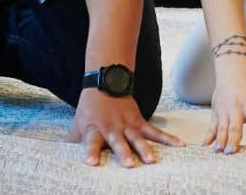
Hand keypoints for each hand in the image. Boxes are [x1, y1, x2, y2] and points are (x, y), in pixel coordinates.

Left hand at [69, 88, 183, 166]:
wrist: (106, 81)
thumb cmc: (90, 108)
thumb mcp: (79, 122)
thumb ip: (75, 140)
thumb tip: (65, 158)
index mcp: (94, 129)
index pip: (90, 142)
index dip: (91, 152)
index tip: (91, 163)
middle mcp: (111, 128)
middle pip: (118, 141)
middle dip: (123, 153)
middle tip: (128, 165)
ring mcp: (127, 125)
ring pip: (137, 138)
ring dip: (144, 149)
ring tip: (151, 161)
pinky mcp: (139, 122)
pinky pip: (154, 132)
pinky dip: (167, 138)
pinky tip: (180, 145)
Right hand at [204, 59, 245, 153]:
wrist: (234, 68)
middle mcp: (237, 106)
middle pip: (235, 126)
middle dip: (233, 140)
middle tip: (232, 152)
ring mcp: (224, 108)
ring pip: (222, 127)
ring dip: (220, 140)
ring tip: (219, 151)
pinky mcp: (215, 109)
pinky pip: (212, 124)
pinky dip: (208, 135)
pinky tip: (205, 144)